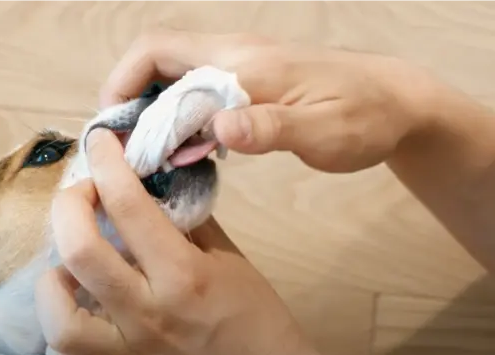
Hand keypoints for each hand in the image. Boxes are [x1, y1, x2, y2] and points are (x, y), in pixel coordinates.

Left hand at [34, 129, 372, 354]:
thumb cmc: (255, 317)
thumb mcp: (229, 259)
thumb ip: (188, 221)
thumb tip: (153, 183)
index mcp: (184, 276)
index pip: (130, 206)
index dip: (108, 163)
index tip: (101, 142)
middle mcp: (151, 315)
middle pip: (81, 251)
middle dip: (69, 206)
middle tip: (81, 197)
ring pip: (61, 320)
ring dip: (54, 282)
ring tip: (69, 269)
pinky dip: (60, 345)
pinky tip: (74, 320)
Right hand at [100, 29, 435, 172]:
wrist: (395, 102)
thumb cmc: (363, 118)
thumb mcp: (322, 133)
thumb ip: (271, 129)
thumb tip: (219, 129)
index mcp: (244, 64)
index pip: (161, 52)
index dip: (124, 82)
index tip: (111, 126)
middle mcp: (235, 56)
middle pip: (159, 57)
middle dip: (130, 95)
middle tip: (124, 144)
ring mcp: (241, 67)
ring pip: (175, 74)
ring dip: (152, 106)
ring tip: (146, 150)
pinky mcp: (248, 82)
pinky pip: (196, 89)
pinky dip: (177, 113)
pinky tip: (184, 146)